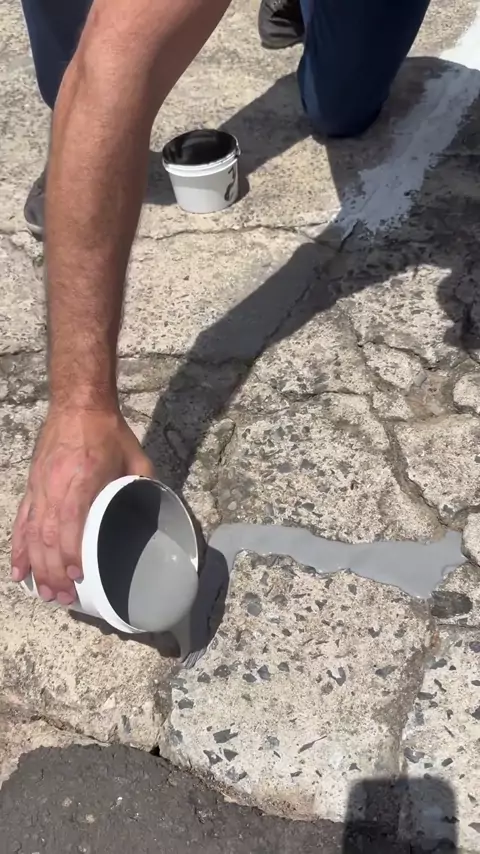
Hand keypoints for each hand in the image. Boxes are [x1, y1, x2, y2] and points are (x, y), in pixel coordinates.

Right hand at [11, 407, 154, 603]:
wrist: (78, 404)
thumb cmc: (108, 432)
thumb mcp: (135, 458)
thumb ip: (143, 486)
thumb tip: (156, 510)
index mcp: (83, 480)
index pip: (70, 523)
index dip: (70, 552)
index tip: (78, 576)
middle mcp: (56, 488)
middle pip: (47, 537)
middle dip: (53, 571)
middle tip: (63, 597)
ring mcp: (40, 488)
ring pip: (32, 534)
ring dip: (36, 567)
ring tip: (44, 593)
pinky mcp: (32, 487)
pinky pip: (21, 522)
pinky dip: (19, 548)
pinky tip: (19, 571)